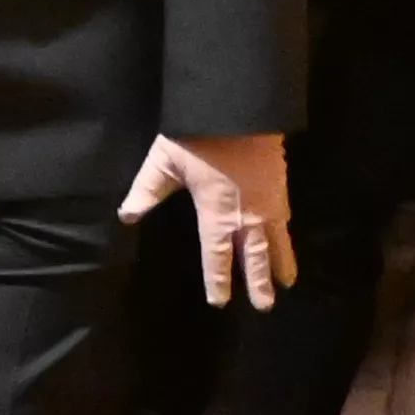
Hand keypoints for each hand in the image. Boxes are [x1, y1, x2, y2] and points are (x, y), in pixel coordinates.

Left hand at [119, 131, 297, 309]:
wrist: (239, 108)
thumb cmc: (197, 135)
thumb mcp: (164, 162)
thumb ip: (146, 191)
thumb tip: (126, 216)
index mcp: (216, 214)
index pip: (216, 255)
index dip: (218, 280)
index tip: (220, 301)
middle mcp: (246, 215)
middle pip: (254, 256)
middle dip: (258, 282)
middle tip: (264, 306)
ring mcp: (268, 202)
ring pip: (276, 241)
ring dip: (280, 264)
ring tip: (286, 284)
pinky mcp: (281, 185)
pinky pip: (287, 219)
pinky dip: (288, 236)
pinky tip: (288, 239)